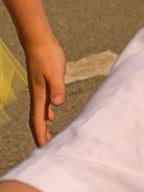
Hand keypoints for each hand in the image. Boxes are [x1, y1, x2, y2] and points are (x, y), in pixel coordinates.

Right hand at [22, 30, 62, 144]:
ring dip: (43, 124)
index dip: (40, 133)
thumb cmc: (48, 56)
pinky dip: (46, 112)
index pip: (38, 119)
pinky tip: (52, 115)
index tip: (43, 147)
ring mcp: (40, 90)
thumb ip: (57, 88)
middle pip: (37, 119)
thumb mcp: (55, 72)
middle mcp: (38, 95)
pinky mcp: (44, 84)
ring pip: (40, 112)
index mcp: (40, 95)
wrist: (40, 42)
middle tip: (45, 148)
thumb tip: (57, 105)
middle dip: (40, 133)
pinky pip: (44, 103)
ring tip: (48, 136)